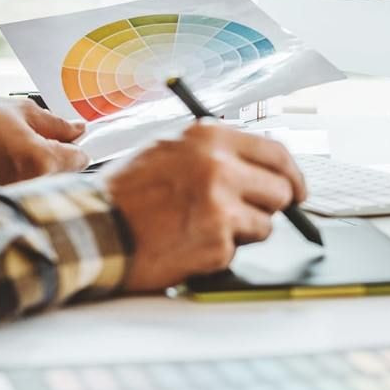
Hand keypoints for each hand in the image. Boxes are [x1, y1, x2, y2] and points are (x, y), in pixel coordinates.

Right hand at [0, 96, 88, 185]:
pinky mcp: (1, 197)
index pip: (80, 159)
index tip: (73, 137)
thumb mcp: (23, 111)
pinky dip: (22, 174)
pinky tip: (4, 158)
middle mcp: (31, 184)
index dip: (77, 144)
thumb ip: (57, 124)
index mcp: (41, 161)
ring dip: (40, 166)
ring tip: (16, 146)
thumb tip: (77, 130)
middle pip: (65, 173)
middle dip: (59, 155)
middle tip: (39, 136)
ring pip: (45, 181)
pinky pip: (25, 187)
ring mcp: (15, 194)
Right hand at [105, 122, 307, 292]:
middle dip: (268, 207)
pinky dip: (217, 252)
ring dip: (241, 232)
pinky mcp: (216, 241)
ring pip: (264, 224)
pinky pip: (237, 250)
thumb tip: (259, 168)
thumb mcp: (168, 149)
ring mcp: (220, 204)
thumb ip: (213, 152)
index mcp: (210, 137)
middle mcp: (219, 165)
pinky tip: (187, 243)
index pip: (276, 152)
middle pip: (280, 190)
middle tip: (247, 217)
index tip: (297, 191)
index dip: (292, 175)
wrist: (92, 227)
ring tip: (201, 228)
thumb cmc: (124, 192)